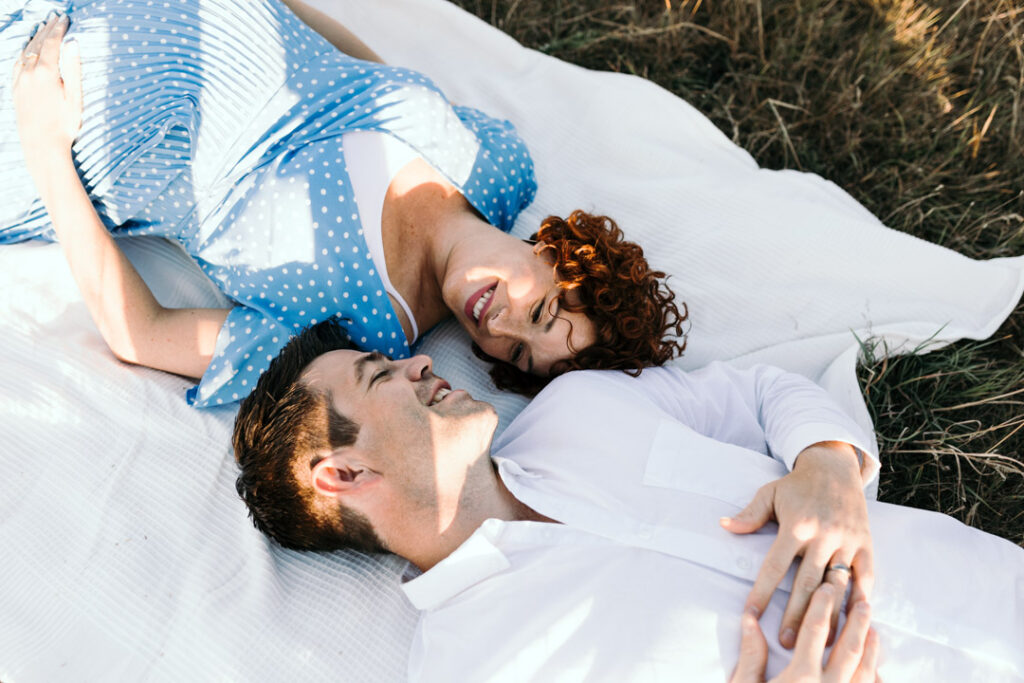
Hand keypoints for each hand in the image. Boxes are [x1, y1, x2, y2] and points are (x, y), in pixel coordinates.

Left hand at [12, 13, 82, 174]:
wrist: (42, 146)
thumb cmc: (64, 125)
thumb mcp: (75, 98)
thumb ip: (74, 69)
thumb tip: (73, 44)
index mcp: (46, 73)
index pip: (52, 43)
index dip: (59, 29)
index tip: (65, 19)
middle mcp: (29, 73)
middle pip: (37, 43)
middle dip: (47, 29)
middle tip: (55, 18)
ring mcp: (19, 81)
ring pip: (25, 52)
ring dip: (34, 38)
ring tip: (42, 28)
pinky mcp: (15, 89)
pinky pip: (17, 63)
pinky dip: (24, 52)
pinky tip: (28, 51)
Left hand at [721, 442, 872, 648]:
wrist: (835, 467)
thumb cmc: (797, 485)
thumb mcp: (770, 493)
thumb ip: (750, 514)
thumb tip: (724, 526)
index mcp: (796, 525)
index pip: (775, 566)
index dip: (762, 592)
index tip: (751, 614)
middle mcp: (823, 535)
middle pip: (807, 583)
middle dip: (796, 615)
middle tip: (786, 642)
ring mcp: (847, 541)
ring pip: (837, 585)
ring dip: (829, 615)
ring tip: (820, 642)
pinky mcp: (866, 545)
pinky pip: (866, 577)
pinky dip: (861, 600)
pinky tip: (855, 623)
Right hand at [730, 584, 879, 682]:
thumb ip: (751, 655)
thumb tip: (749, 620)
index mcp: (801, 677)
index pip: (815, 629)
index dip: (823, 604)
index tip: (828, 587)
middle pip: (849, 647)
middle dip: (857, 620)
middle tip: (863, 599)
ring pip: (865, 672)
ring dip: (871, 648)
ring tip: (874, 629)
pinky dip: (874, 681)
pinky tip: (876, 673)